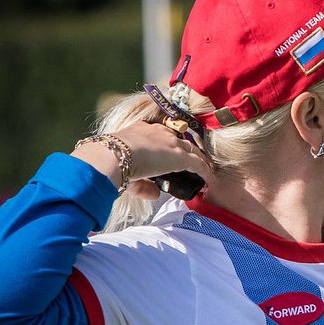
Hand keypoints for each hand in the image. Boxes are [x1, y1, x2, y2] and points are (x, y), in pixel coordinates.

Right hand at [73, 120, 212, 199]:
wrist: (113, 155)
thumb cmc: (113, 161)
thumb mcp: (126, 172)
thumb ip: (143, 185)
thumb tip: (155, 194)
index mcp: (142, 130)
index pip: (161, 135)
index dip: (168, 145)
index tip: (171, 154)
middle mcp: (159, 133)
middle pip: (180, 141)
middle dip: (187, 151)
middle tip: (193, 162)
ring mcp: (171, 143)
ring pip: (192, 150)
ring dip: (199, 160)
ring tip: (206, 169)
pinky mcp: (180, 156)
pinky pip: (198, 164)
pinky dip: (205, 172)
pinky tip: (210, 179)